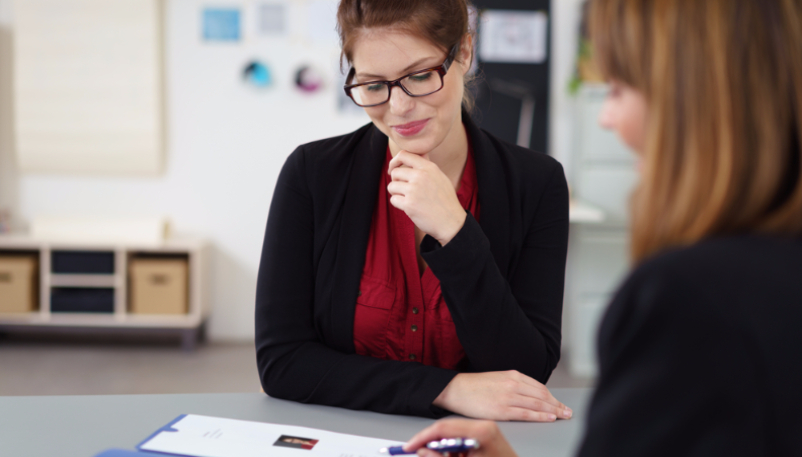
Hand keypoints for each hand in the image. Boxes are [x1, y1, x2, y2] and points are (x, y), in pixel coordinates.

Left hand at [387, 151, 466, 244]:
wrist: (451, 221)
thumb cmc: (445, 200)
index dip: (394, 161)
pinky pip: (393, 200)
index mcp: (428, 168)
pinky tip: (409, 207)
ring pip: (391, 186)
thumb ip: (427, 166)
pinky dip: (398, 204)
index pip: (404, 155)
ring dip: (396, 193)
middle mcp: (421, 176)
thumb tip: (418, 155)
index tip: (393, 169)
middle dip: (396, 182)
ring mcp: (414, 190)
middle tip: (404, 190)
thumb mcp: (440, 177)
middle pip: (395, 173)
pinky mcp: (409, 204)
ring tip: (408, 198)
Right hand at [403, 419, 517, 456]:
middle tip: (420, 453)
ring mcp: (486, 429)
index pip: (443, 428)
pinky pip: (463, 439)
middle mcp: (484, 426)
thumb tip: (423, 452)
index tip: (409, 447)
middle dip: (432, 443)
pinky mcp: (487, 436)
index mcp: (481, 431)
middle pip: (447, 429)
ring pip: (453, 434)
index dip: (422, 437)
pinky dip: (454, 451)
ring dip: (444, 449)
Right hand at [432, 371, 571, 421]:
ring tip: (563, 416)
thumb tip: (529, 395)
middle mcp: (513, 384)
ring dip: (553, 411)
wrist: (457, 389)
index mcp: (513, 375)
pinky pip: (526, 413)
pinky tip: (549, 418)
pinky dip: (540, 416)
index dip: (552, 397)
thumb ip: (514, 385)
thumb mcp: (498, 379)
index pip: (539, 387)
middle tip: (567, 411)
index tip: (560, 403)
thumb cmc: (475, 386)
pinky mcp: (502, 410)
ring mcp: (508, 397)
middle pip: (542, 395)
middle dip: (557, 404)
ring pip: (538, 404)